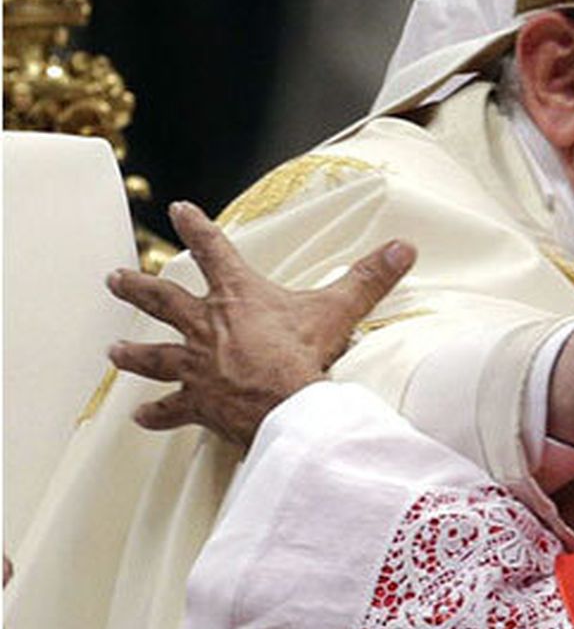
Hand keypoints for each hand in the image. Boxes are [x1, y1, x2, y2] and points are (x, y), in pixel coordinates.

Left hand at [106, 201, 416, 446]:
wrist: (287, 406)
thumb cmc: (304, 355)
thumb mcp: (339, 309)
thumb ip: (369, 277)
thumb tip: (404, 248)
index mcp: (238, 296)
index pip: (213, 251)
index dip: (196, 228)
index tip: (178, 210)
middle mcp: (207, 327)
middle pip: (163, 301)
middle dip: (138, 288)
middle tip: (115, 279)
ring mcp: (197, 366)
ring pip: (155, 356)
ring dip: (133, 354)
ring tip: (114, 352)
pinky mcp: (198, 402)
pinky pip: (171, 409)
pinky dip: (156, 414)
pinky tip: (140, 418)